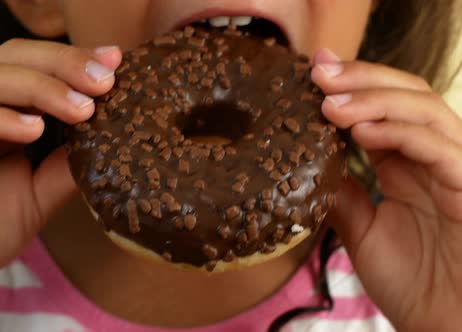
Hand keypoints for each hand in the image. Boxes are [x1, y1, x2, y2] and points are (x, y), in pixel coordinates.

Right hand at [0, 39, 120, 327]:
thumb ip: (68, 166)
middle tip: (104, 80)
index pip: (35, 67)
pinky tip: (33, 130)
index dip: (74, 61)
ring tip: (81, 108)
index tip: (116, 64)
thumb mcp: (40, 195)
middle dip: (62, 64)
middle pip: (13, 58)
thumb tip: (111, 140)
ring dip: (39, 88)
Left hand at [312, 49, 461, 330]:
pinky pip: (442, 149)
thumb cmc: (415, 285)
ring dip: (376, 100)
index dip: (351, 87)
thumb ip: (342, 194)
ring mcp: (457, 170)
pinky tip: (363, 131)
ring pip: (426, 111)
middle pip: (407, 96)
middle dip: (362, 78)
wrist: (446, 329)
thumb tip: (307, 161)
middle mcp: (435, 160)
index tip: (312, 72)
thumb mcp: (363, 232)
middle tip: (319, 71)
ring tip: (331, 102)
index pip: (383, 109)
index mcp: (410, 166)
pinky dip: (402, 134)